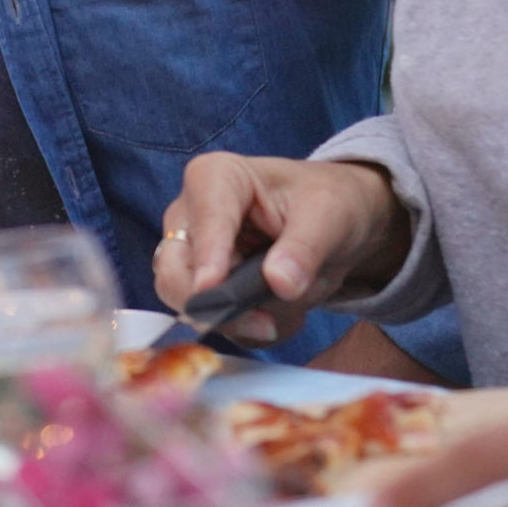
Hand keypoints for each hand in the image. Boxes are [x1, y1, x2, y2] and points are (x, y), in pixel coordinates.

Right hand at [152, 153, 406, 344]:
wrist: (333, 223)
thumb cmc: (326, 201)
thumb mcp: (329, 215)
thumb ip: (305, 247)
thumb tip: (280, 284)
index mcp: (215, 177)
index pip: (203, 221)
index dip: (207, 258)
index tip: (213, 289)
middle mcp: (190, 216)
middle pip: (174, 272)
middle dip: (217, 304)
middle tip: (266, 324)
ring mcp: (191, 256)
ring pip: (191, 305)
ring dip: (243, 318)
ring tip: (293, 306)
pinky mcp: (202, 288)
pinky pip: (216, 323)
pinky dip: (251, 328)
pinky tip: (282, 312)